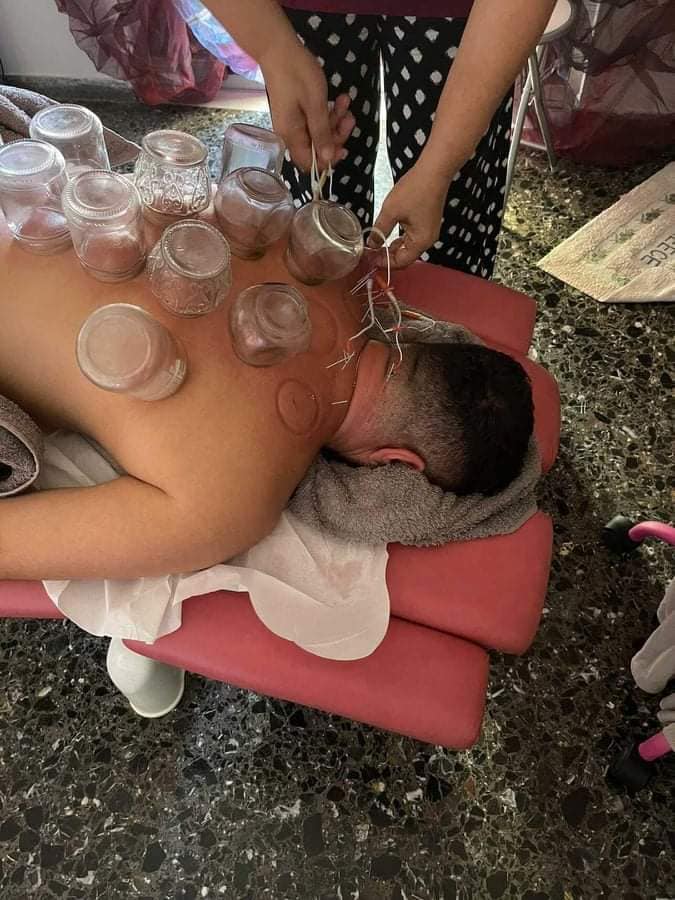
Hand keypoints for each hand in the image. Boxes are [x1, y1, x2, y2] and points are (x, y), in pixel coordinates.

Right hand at [260, 40, 353, 171]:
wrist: (277, 48)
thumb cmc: (297, 74)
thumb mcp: (315, 104)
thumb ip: (322, 133)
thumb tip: (328, 159)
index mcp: (292, 135)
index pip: (309, 163)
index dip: (327, 160)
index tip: (343, 148)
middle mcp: (290, 134)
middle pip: (316, 148)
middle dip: (336, 136)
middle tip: (349, 118)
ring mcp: (293, 122)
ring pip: (318, 133)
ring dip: (335, 120)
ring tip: (345, 102)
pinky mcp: (296, 112)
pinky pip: (314, 120)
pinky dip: (327, 112)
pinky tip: (338, 99)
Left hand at [371, 163, 451, 267]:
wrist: (434, 170)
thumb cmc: (415, 189)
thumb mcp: (391, 211)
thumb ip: (379, 230)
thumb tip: (371, 244)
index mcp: (421, 241)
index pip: (401, 262)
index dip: (384, 262)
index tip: (370, 259)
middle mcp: (428, 240)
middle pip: (405, 257)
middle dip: (388, 256)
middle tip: (371, 253)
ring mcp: (429, 232)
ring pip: (408, 248)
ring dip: (393, 248)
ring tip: (377, 245)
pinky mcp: (428, 223)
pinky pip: (412, 238)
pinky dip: (400, 239)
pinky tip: (389, 235)